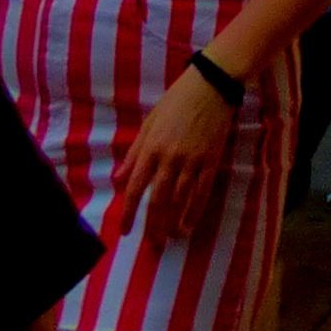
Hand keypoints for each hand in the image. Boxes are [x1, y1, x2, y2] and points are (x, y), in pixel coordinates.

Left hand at [109, 59, 239, 238]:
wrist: (211, 85)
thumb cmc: (176, 100)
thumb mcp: (149, 123)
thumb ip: (134, 153)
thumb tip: (118, 179)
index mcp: (151, 148)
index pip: (135, 188)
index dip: (128, 213)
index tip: (124, 231)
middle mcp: (169, 158)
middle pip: (157, 200)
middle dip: (152, 226)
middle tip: (150, 245)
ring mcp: (192, 160)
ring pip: (179, 200)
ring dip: (172, 223)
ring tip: (168, 239)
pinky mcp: (211, 160)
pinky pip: (201, 192)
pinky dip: (194, 211)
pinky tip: (189, 225)